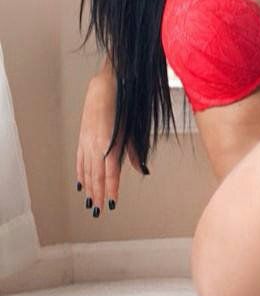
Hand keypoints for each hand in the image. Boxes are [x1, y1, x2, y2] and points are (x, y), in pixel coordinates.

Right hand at [76, 73, 142, 217]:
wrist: (106, 85)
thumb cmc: (123, 104)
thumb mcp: (133, 128)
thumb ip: (135, 151)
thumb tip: (143, 170)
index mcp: (109, 143)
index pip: (110, 172)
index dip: (111, 189)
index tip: (112, 202)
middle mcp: (95, 144)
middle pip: (96, 175)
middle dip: (98, 193)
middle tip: (99, 210)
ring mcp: (86, 141)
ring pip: (86, 170)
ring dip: (89, 187)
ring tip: (90, 201)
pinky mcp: (82, 136)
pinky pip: (80, 159)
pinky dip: (81, 173)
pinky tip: (81, 183)